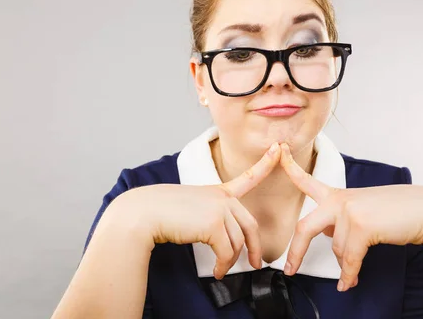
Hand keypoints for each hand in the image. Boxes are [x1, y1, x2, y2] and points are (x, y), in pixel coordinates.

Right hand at [114, 142, 281, 278]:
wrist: (144, 214)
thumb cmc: (161, 212)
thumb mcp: (191, 207)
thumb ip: (211, 217)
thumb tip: (222, 240)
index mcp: (217, 191)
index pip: (248, 177)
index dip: (265, 164)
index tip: (278, 150)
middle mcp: (222, 198)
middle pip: (250, 226)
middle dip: (255, 247)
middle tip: (257, 263)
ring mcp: (219, 210)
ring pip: (238, 243)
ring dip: (230, 262)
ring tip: (221, 271)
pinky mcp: (214, 225)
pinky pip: (227, 252)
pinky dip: (223, 265)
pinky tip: (216, 272)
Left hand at [279, 143, 422, 291]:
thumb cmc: (397, 213)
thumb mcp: (363, 211)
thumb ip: (342, 221)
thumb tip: (331, 240)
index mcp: (338, 195)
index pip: (307, 181)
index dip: (289, 168)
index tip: (277, 152)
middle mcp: (339, 200)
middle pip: (304, 228)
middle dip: (295, 252)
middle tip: (288, 270)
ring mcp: (348, 211)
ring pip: (337, 250)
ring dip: (346, 267)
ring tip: (351, 275)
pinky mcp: (360, 226)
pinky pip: (350, 259)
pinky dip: (350, 275)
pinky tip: (348, 283)